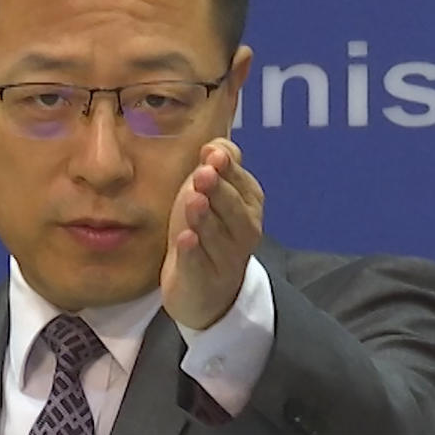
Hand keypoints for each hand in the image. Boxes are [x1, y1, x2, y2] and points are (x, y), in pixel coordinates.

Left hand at [160, 138, 264, 329]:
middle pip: (234, 210)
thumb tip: (217, 144)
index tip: (212, 154)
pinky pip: (198, 265)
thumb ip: (219, 164)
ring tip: (194, 201)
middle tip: (203, 174)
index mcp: (249, 205)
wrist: (204, 289)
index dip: (227, 169)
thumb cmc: (208, 229)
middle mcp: (244, 232)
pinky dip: (192, 252)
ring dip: (205, 218)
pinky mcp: (203, 281)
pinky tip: (185, 239)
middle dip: (219, 191)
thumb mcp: (213, 191)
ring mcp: (225, 259)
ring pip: (216, 237)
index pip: (242, 184)